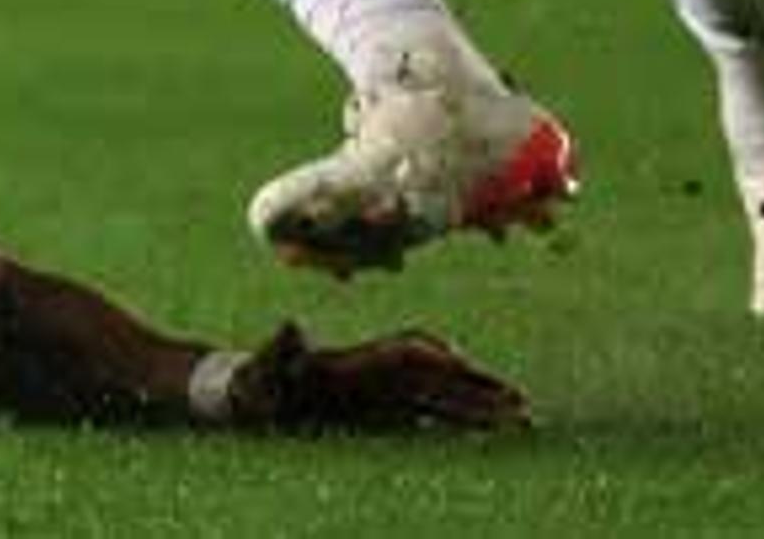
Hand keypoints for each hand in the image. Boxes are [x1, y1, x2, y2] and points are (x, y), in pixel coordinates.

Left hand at [234, 321, 528, 433]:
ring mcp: (376, 392)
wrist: (241, 393)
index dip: (439, 362)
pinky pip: (427, 417)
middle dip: (478, 388)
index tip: (470, 371)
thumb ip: (278, 351)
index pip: (407, 356)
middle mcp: (371, 373)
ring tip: (521, 421)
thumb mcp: (260, 369)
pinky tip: (484, 436)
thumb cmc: (251, 385)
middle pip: (436, 377)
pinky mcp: (375, 412)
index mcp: (351, 362)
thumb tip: (290, 326)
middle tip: (523, 406)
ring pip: (439, 398)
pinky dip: (457, 424)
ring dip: (478, 408)